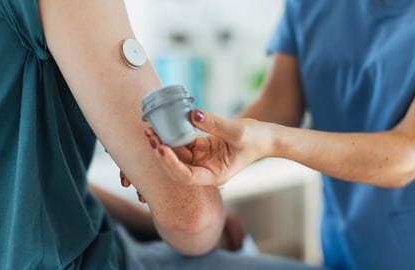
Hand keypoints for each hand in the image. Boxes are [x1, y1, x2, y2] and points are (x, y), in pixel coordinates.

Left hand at [150, 110, 274, 185]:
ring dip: (164, 142)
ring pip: (177, 154)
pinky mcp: (201, 148)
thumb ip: (214, 124)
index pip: (187, 176)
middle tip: (149, 136)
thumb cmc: (256, 140)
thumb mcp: (237, 131)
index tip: (161, 149)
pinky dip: (173, 134)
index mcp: (215, 175)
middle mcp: (205, 170)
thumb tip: (193, 115)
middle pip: (177, 166)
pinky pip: (183, 142)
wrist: (265, 137)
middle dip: (161, 152)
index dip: (171, 165)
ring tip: (151, 128)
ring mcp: (202, 159)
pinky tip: (162, 125)